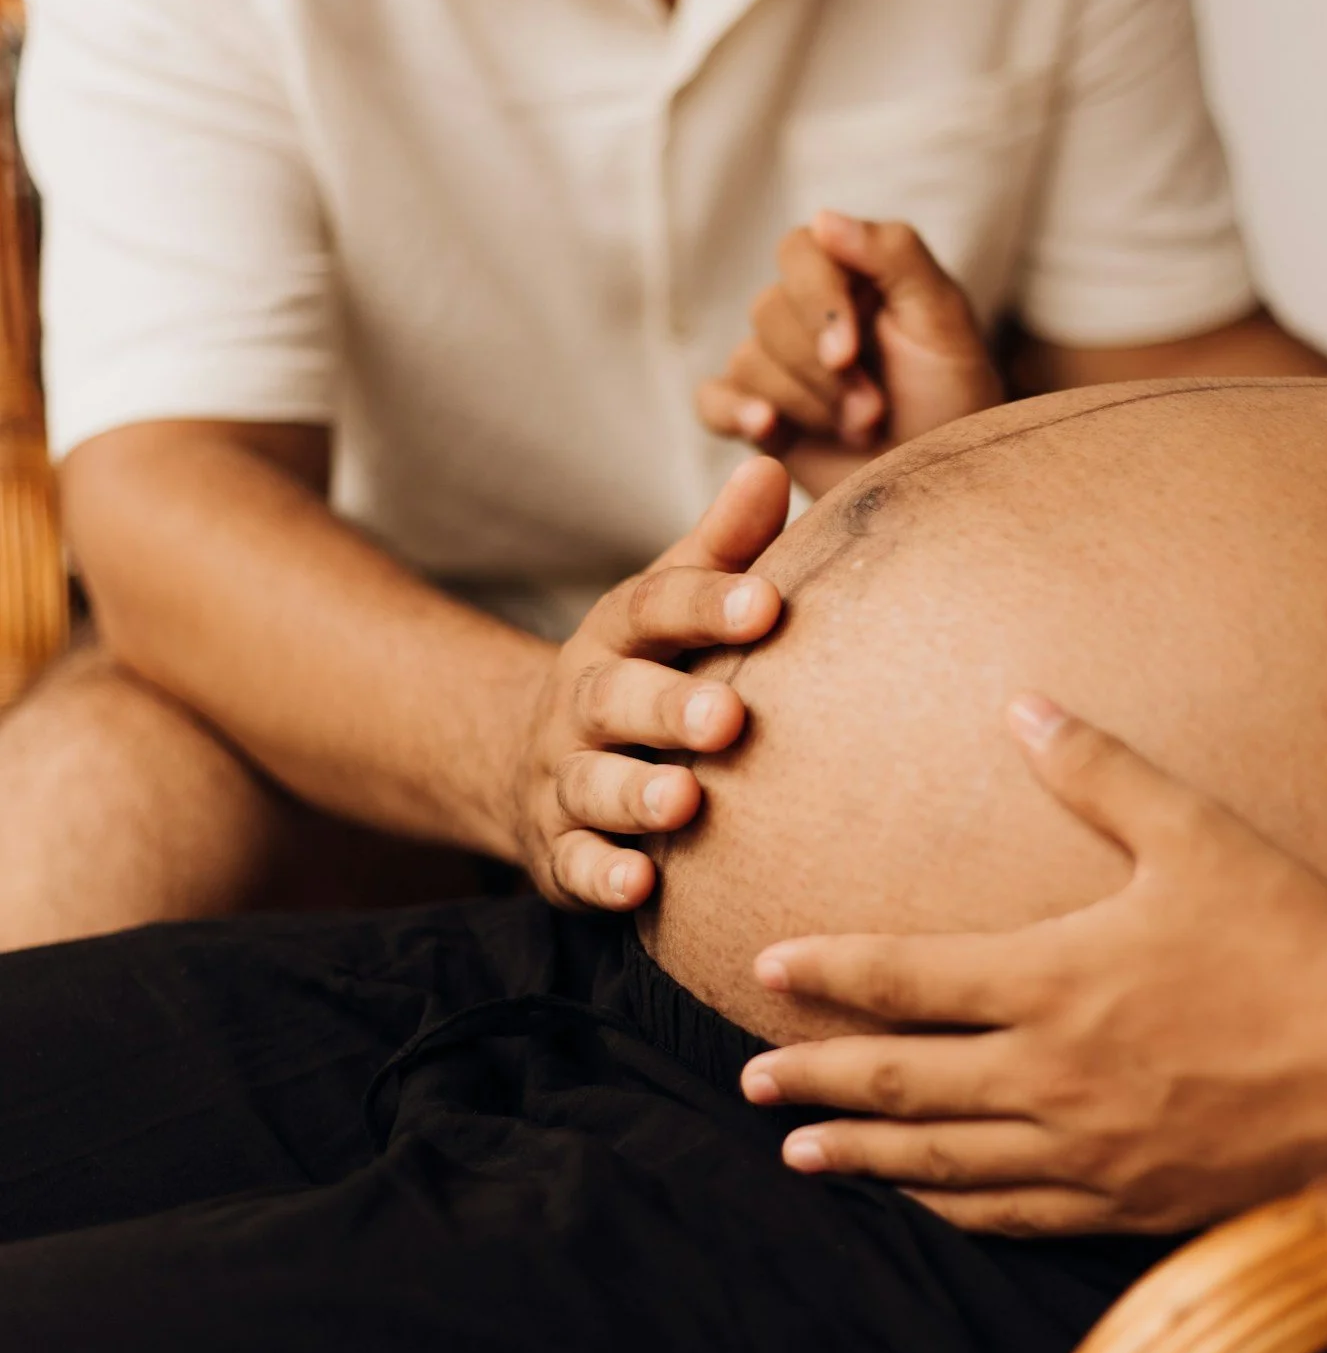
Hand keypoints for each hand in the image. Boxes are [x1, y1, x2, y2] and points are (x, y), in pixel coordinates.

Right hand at [507, 456, 788, 911]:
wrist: (528, 759)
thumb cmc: (643, 671)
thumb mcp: (669, 606)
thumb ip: (721, 549)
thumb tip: (772, 465)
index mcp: (619, 635)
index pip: (656, 607)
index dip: (706, 603)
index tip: (765, 603)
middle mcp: (583, 703)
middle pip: (617, 699)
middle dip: (667, 708)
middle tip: (727, 719)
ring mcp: (564, 777)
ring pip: (593, 784)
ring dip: (635, 796)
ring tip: (682, 805)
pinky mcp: (558, 850)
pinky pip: (574, 865)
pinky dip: (601, 878)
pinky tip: (637, 887)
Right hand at [697, 211, 1004, 497]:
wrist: (944, 479)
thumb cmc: (954, 395)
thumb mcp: (944, 319)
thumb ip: (895, 255)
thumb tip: (824, 218)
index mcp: (849, 277)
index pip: (798, 253)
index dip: (816, 300)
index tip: (848, 352)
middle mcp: (805, 314)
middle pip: (769, 311)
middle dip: (824, 371)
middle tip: (875, 412)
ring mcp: (778, 367)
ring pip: (749, 360)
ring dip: (808, 404)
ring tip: (861, 432)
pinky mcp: (759, 418)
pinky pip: (713, 400)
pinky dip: (733, 410)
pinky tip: (766, 427)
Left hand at [740, 697, 1326, 1234]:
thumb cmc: (1297, 942)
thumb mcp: (1198, 836)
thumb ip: (1099, 771)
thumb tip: (1022, 703)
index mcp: (1055, 981)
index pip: (907, 978)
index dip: (830, 971)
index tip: (767, 967)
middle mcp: (1052, 1076)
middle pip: (901, 1081)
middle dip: (816, 1077)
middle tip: (749, 1079)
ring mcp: (1087, 1151)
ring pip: (943, 1162)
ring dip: (864, 1153)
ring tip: (800, 1152)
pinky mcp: (1129, 1203)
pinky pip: (1015, 1214)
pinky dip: (952, 1206)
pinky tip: (921, 1200)